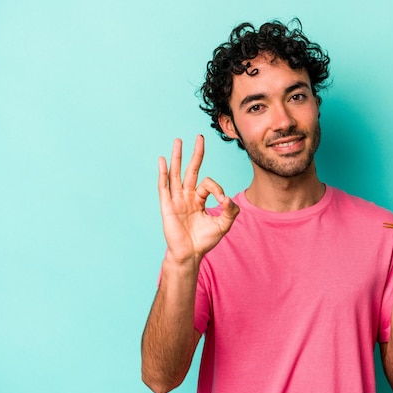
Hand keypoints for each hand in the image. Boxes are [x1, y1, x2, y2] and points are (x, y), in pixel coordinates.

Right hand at [158, 135, 238, 263]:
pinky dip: (163, 173)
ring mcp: (176, 200)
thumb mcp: (223, 225)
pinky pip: (164, 187)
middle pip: (191, 170)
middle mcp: (187, 196)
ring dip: (177, 157)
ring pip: (177, 174)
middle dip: (196, 154)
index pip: (208, 184)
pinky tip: (162, 160)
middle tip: (199, 137)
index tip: (223, 201)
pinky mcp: (167, 206)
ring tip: (178, 141)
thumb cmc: (204, 241)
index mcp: (199, 199)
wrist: (189, 255)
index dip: (217, 189)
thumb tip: (228, 198)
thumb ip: (231, 211)